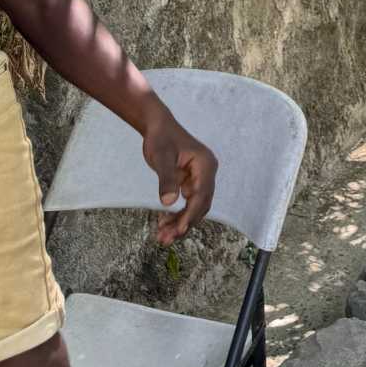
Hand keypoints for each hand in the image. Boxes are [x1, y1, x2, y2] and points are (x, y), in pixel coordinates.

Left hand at [142, 103, 218, 243]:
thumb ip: (166, 179)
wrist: (158, 127)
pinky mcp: (192, 182)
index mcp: (205, 165)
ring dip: (180, 223)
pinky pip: (188, 203)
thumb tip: (169, 202)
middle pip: (200, 205)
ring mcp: (200, 178)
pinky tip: (163, 223)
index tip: (178, 231)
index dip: (190, 215)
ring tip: (162, 237)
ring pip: (195, 207)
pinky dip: (178, 215)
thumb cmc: (161, 139)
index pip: (201, 195)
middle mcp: (207, 173)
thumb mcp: (161, 158)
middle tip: (165, 239)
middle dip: (184, 223)